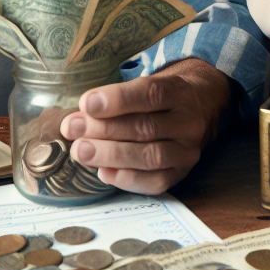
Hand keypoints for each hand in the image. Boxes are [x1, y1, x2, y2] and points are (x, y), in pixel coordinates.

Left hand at [60, 58, 231, 194]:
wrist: (195, 112)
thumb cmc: (158, 100)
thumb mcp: (144, 87)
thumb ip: (114, 100)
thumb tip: (78, 118)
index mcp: (180, 92)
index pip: (151, 94)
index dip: (117, 99)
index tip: (86, 103)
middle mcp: (189, 122)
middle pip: (146, 127)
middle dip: (104, 129)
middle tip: (73, 129)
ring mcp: (187, 151)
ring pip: (151, 156)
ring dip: (111, 154)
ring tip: (81, 151)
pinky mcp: (181, 173)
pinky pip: (155, 182)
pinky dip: (127, 179)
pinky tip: (103, 172)